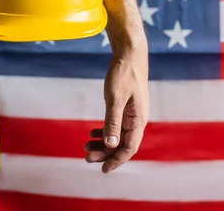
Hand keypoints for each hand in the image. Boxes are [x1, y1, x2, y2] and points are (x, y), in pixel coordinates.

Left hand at [84, 47, 148, 172]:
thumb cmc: (124, 74)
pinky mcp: (126, 107)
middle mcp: (137, 119)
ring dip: (103, 143)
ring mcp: (132, 113)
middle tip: (85, 156)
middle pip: (122, 144)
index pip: (129, 148)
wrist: (130, 53)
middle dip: (105, 153)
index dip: (116, 160)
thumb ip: (112, 122)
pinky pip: (116, 125)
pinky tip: (92, 133)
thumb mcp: (115, 98)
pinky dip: (105, 131)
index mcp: (138, 120)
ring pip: (118, 135)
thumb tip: (110, 145)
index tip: (102, 170)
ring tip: (86, 146)